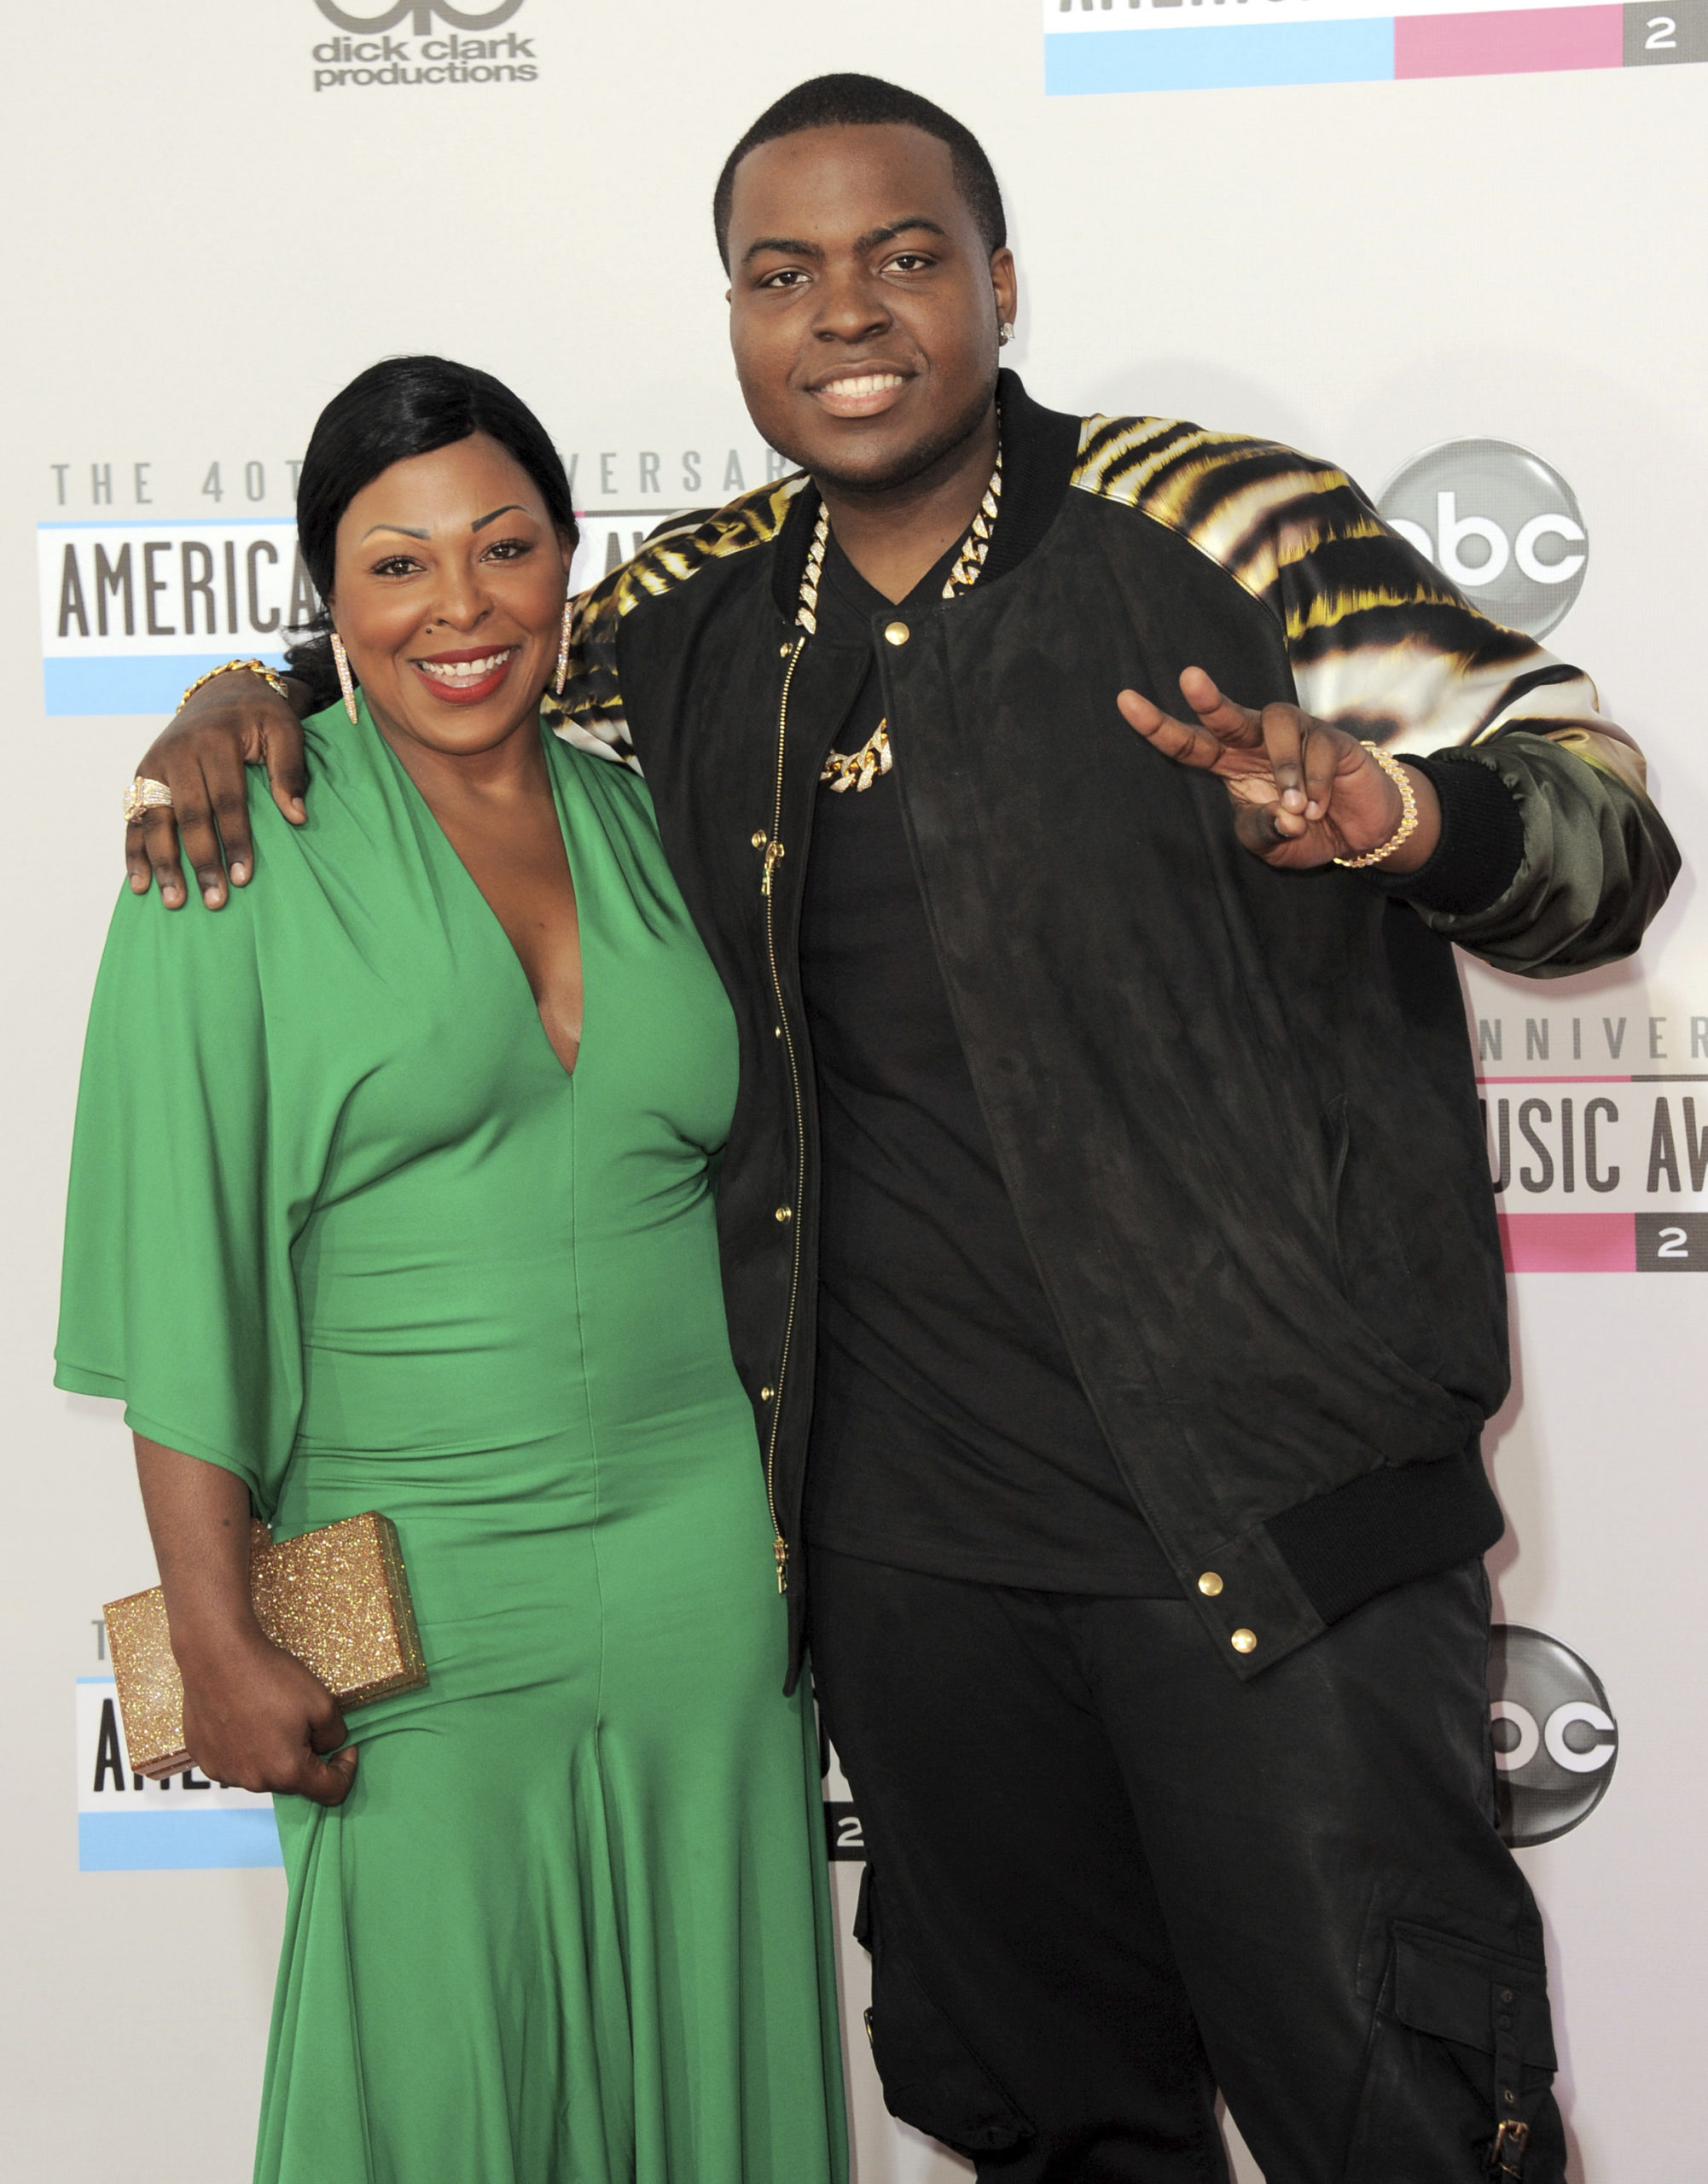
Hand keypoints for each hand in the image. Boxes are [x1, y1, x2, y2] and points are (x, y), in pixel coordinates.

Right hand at [127, 673, 307, 908]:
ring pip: (156, 820)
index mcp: (215, 741)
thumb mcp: (285, 731)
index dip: (235, 840)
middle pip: (189, 816)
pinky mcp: (142, 775)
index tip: (244, 877)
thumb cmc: (262, 717)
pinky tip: (139, 883)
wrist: (224, 692)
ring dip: (163, 864)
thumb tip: (297, 816)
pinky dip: (135, 852)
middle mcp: (178, 752)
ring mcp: (155, 764)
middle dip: (202, 861)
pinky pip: (134, 817)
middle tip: (215, 901)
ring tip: (175, 901)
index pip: (227, 801)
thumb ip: (289, 771)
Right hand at [175, 1625, 357, 1805]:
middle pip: (292, 1780)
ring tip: (268, 1715)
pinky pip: (233, 1761)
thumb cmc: (272, 1678)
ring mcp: (223, 1772)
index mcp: (287, 1771)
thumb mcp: (323, 1703)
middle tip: (302, 1719)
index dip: (346, 1769)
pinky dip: (244, 1747)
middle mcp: (253, 1782)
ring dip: (272, 1753)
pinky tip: (242, 1717)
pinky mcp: (203, 1758)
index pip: (330, 1791)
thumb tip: (326, 1747)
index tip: (346, 1747)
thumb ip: (335, 1735)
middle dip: (305, 1756)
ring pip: (261, 1771)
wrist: (218, 1656)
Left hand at [1117, 667, 1440, 872]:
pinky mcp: (1332, 738)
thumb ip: (1263, 830)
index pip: (1188, 744)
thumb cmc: (1305, 830)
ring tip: (1298, 809)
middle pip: (1228, 715)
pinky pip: (1318, 748)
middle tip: (1190, 678)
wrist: (1359, 831)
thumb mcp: (1271, 843)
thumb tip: (1284, 815)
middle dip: (1209, 698)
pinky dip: (1316, 783)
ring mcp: (1296, 734)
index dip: (1157, 725)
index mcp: (1230, 763)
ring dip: (1286, 769)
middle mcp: (1258, 741)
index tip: (1124, 700)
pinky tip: (1320, 807)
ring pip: (1278, 724)